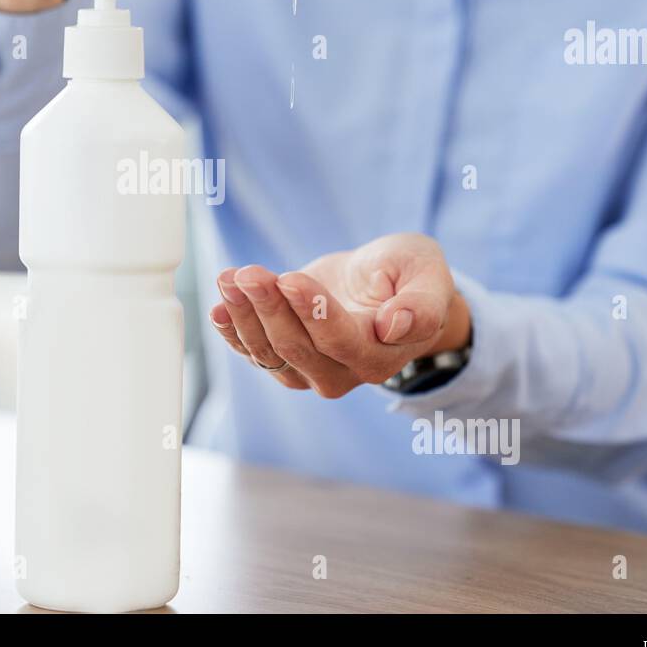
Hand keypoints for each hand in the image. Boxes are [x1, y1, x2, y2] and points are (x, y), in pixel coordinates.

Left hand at [209, 233, 470, 397]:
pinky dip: (232, 331)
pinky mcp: (285, 360)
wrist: (386, 285)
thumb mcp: (427, 274)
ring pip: (269, 352)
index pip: (341, 341)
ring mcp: (310, 371)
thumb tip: (396, 326)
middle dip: (269, 308)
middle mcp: (345, 373)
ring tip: (229, 279)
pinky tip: (219, 308)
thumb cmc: (409, 275)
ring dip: (244, 316)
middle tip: (248, 273)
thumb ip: (422, 303)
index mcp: (382, 354)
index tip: (290, 279)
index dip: (313, 313)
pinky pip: (253, 352)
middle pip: (297, 347)